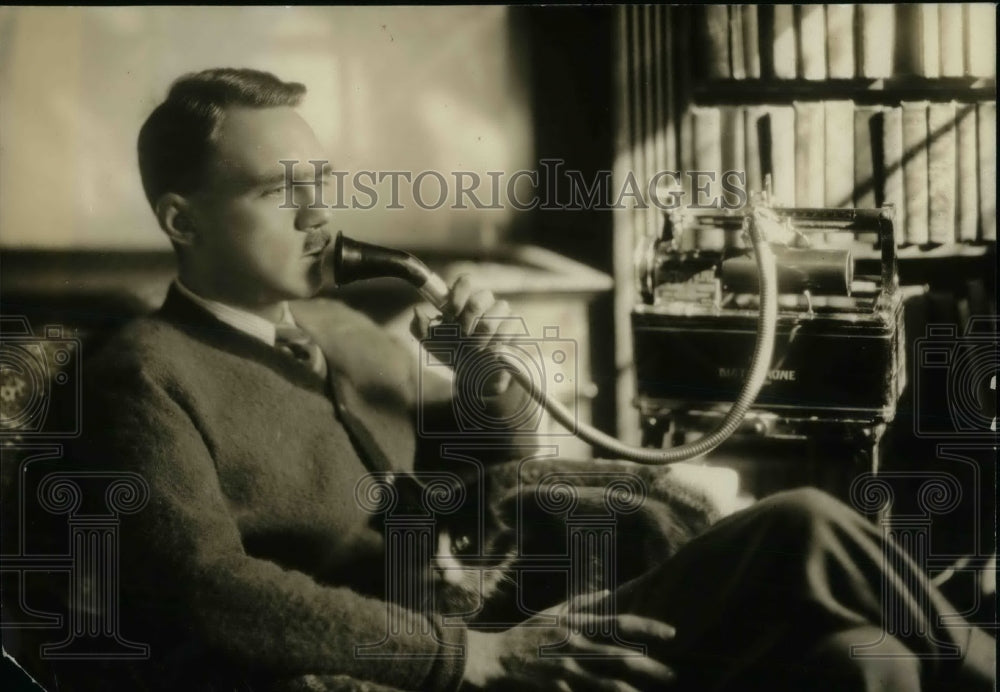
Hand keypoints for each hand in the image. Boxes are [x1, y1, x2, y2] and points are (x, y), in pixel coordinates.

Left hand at [411, 274, 515, 395]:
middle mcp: (483, 302)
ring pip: (491, 320)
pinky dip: (494, 346)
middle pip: (479, 299)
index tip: (450, 313)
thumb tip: (418, 311)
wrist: (477, 375)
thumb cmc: (453, 353)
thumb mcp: (432, 344)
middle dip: (467, 323)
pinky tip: (490, 353)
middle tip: (462, 337)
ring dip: (479, 340)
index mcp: (463, 300)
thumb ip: (420, 328)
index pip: (465, 282)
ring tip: (475, 351)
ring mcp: (502, 313)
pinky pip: (507, 330)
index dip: (458, 295)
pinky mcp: (516, 327)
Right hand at [463, 595, 677, 690]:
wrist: (495, 657)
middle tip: (673, 673)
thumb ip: (584, 603)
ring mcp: (566, 670)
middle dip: (649, 666)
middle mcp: (575, 645)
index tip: (671, 632)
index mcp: (577, 624)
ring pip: (606, 683)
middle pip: (619, 656)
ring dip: (632, 690)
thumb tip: (611, 592)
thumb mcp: (555, 612)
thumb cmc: (528, 633)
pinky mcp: (558, 689)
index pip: (618, 623)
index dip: (646, 627)